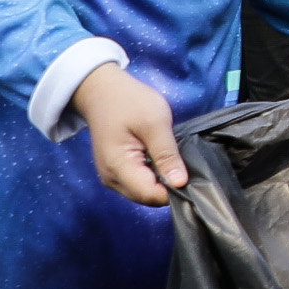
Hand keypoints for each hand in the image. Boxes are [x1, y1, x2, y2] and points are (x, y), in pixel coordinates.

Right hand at [75, 63, 186, 207]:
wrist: (100, 90)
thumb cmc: (127, 101)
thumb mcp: (154, 123)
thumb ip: (167, 155)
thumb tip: (180, 183)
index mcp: (118, 168)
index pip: (152, 196)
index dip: (173, 189)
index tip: (187, 172)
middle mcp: (111, 179)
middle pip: (148, 198)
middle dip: (168, 185)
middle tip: (178, 160)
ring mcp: (111, 178)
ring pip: (144, 193)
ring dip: (160, 180)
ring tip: (166, 156)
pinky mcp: (115, 173)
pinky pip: (138, 183)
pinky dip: (151, 175)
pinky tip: (156, 157)